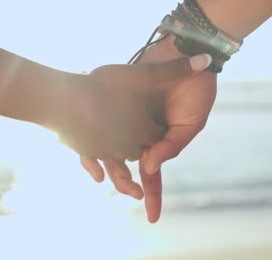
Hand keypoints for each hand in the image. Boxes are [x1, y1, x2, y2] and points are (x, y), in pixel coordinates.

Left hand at [81, 36, 216, 221]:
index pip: (153, 175)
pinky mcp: (117, 100)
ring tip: (89, 163)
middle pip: (124, 164)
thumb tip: (147, 166)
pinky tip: (76, 137)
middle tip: (114, 183)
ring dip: (98, 156)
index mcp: (160, 143)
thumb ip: (172, 146)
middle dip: (119, 177)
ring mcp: (128, 118)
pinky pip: (101, 119)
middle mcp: (141, 134)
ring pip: (108, 146)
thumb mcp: (191, 123)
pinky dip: (91, 130)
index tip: (152, 218)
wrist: (186, 53)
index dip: (152, 196)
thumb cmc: (195, 89)